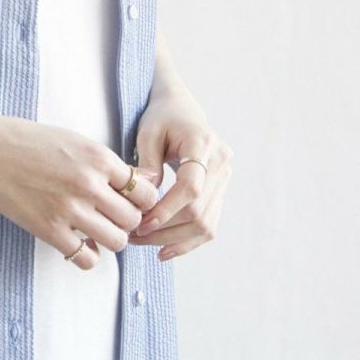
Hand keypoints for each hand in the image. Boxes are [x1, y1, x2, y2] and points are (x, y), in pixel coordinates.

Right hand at [0, 110, 159, 268]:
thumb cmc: (30, 140)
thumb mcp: (76, 141)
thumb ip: (108, 163)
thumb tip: (142, 180)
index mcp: (99, 158)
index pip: (145, 192)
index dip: (141, 200)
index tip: (130, 202)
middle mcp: (89, 184)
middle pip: (133, 219)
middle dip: (127, 221)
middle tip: (111, 217)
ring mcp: (69, 209)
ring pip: (116, 242)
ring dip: (110, 239)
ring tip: (96, 230)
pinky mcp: (49, 229)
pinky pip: (86, 259)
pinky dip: (86, 255)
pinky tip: (77, 241)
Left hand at [128, 89, 231, 260]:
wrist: (182, 109)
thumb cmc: (161, 118)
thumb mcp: (147, 132)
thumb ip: (147, 164)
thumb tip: (145, 199)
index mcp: (203, 144)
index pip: (190, 187)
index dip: (167, 210)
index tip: (142, 224)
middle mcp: (221, 163)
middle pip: (199, 211)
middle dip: (166, 230)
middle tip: (134, 237)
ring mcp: (225, 178)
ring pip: (207, 223)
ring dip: (175, 240)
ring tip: (145, 244)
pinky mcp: (221, 191)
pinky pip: (209, 223)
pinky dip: (188, 240)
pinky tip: (165, 250)